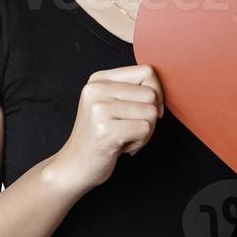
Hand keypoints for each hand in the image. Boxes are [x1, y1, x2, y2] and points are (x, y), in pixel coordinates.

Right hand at [52, 64, 163, 193]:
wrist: (74, 165)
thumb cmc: (99, 136)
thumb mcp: (110, 104)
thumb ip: (132, 90)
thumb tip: (162, 90)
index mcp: (99, 79)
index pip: (146, 72)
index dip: (157, 92)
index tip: (146, 110)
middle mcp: (96, 90)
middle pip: (151, 94)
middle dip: (150, 116)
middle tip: (131, 129)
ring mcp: (99, 109)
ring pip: (151, 113)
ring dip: (145, 131)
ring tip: (125, 138)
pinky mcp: (105, 130)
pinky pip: (145, 129)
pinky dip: (140, 142)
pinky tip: (123, 147)